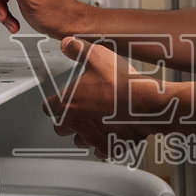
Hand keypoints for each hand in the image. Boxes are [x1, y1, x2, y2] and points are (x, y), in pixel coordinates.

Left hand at [47, 37, 177, 157]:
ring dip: (84, 134)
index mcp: (68, 102)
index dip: (54, 103)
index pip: (48, 107)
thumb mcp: (98, 56)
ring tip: (94, 123)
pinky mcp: (109, 147)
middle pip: (60, 128)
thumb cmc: (122, 83)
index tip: (60, 100)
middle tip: (77, 112)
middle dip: (66, 121)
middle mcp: (76, 123)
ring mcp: (93, 137)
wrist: (147, 104)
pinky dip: (103, 146)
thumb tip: (67, 43)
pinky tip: (110, 135)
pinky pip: (100, 152)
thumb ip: (79, 49)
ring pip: (79, 141)